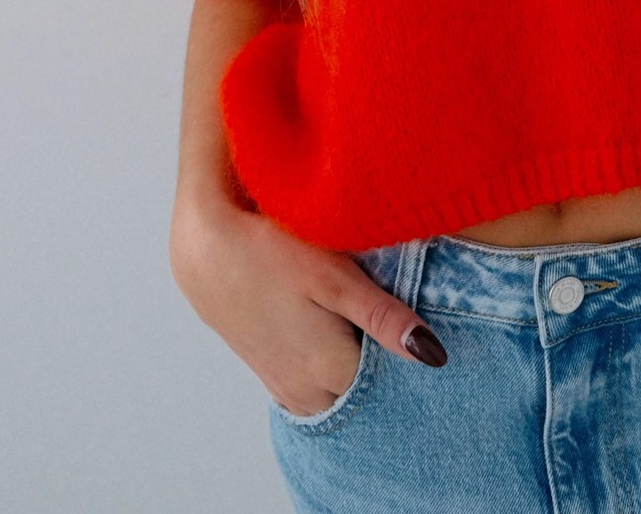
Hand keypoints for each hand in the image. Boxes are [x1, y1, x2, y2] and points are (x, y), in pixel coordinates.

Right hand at [169, 197, 446, 416]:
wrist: (206, 247)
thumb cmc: (271, 252)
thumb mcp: (335, 278)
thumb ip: (384, 318)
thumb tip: (434, 356)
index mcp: (332, 372)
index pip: (394, 377)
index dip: (405, 343)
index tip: (412, 308)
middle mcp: (309, 393)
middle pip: (367, 385)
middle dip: (381, 355)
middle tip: (383, 304)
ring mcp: (286, 389)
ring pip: (339, 386)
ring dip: (353, 357)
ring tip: (352, 309)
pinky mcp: (271, 376)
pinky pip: (314, 383)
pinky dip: (327, 362)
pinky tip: (326, 323)